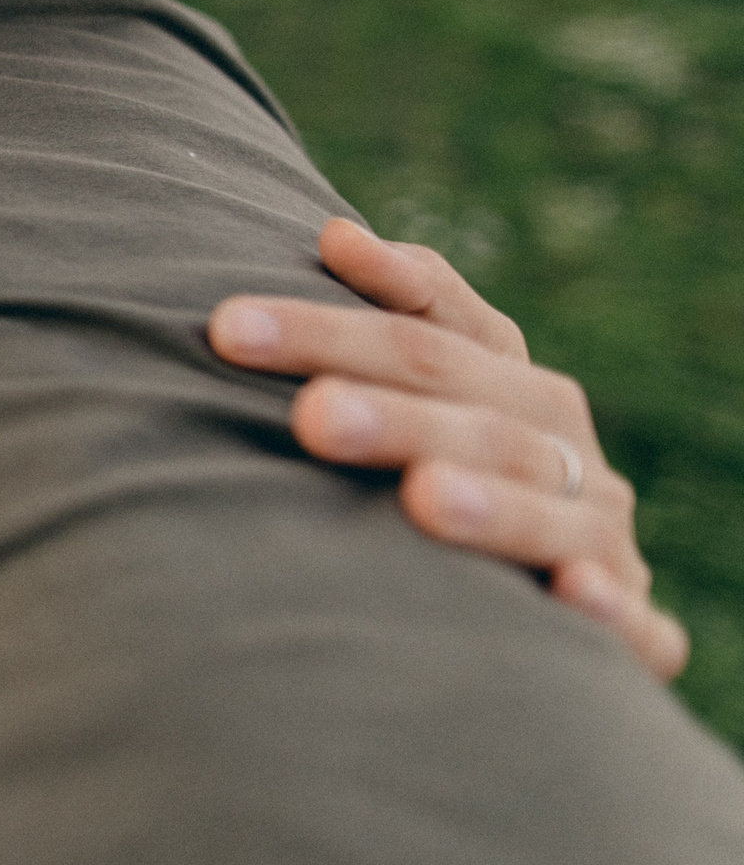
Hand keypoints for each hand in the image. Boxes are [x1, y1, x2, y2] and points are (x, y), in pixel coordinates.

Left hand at [210, 217, 686, 679]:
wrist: (543, 620)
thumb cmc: (456, 477)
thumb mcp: (429, 398)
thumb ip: (397, 316)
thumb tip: (335, 234)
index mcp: (511, 383)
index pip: (425, 334)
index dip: (329, 326)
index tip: (230, 325)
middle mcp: (564, 448)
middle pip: (476, 414)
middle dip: (394, 412)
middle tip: (311, 413)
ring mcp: (603, 538)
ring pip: (552, 507)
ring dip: (494, 503)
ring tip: (424, 496)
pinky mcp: (636, 629)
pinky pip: (634, 622)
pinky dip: (609, 606)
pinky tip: (573, 596)